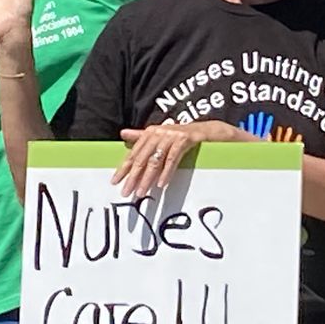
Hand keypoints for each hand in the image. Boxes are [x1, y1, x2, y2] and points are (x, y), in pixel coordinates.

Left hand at [114, 121, 245, 198]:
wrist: (209, 131)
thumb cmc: (183, 136)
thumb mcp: (162, 136)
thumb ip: (142, 136)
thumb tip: (122, 134)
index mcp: (151, 132)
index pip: (134, 152)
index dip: (124, 167)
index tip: (115, 182)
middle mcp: (160, 131)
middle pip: (143, 157)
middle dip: (133, 176)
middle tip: (126, 192)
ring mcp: (173, 135)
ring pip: (156, 159)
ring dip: (148, 178)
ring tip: (141, 192)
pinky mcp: (186, 139)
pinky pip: (173, 158)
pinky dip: (166, 172)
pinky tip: (161, 184)